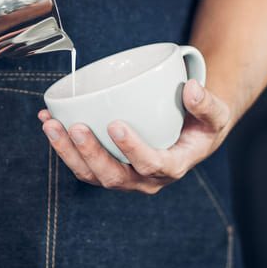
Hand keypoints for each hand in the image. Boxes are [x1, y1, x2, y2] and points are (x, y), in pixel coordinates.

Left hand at [38, 80, 232, 193]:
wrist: (190, 135)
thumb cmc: (202, 125)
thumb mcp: (216, 115)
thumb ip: (206, 103)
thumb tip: (191, 88)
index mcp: (172, 167)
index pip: (152, 165)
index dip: (132, 149)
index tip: (115, 125)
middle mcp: (145, 179)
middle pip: (113, 176)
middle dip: (90, 153)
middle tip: (74, 127)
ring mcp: (124, 176)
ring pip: (91, 174)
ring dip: (67, 152)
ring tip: (51, 124)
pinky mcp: (108, 168)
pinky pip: (82, 163)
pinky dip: (63, 145)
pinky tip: (49, 121)